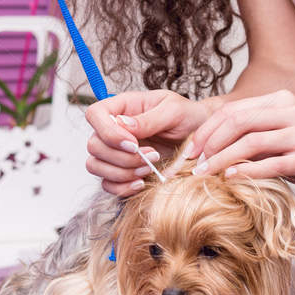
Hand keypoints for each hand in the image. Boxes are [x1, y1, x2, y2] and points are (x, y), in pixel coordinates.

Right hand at [83, 89, 215, 196]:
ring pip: (96, 165)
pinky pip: (107, 184)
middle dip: (121, 157)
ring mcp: (115, 151)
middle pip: (94, 145)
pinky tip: (142, 182)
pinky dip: (122, 187)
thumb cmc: (187, 117)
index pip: (94, 114)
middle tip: (152, 155)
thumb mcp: (174, 111)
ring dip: (121, 172)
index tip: (133, 143)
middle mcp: (113, 129)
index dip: (107, 132)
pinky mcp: (121, 171)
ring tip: (149, 168)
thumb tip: (123, 124)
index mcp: (122, 107)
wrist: (201, 136)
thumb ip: (149, 118)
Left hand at [181, 89, 294, 203]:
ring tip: (205, 174)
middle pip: (239, 122)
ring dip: (223, 159)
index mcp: (282, 101)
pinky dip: (248, 171)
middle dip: (210, 143)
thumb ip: (249, 139)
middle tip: (192, 164)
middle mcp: (294, 111)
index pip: (233, 111)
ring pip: (253, 142)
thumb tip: (205, 150)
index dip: (207, 130)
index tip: (190, 152)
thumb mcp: (276, 143)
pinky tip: (231, 178)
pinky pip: (274, 163)